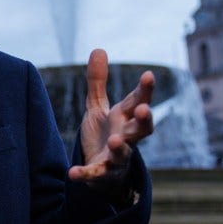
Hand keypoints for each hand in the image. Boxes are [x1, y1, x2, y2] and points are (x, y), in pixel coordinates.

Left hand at [69, 49, 154, 189]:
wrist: (103, 171)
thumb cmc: (106, 134)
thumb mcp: (98, 107)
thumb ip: (98, 82)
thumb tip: (98, 49)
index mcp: (126, 119)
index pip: (138, 102)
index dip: (145, 90)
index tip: (148, 75)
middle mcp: (127, 137)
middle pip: (141, 129)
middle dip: (144, 120)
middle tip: (145, 109)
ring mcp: (117, 157)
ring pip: (123, 153)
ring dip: (121, 148)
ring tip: (116, 141)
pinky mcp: (102, 173)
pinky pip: (95, 174)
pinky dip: (86, 174)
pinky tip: (73, 173)